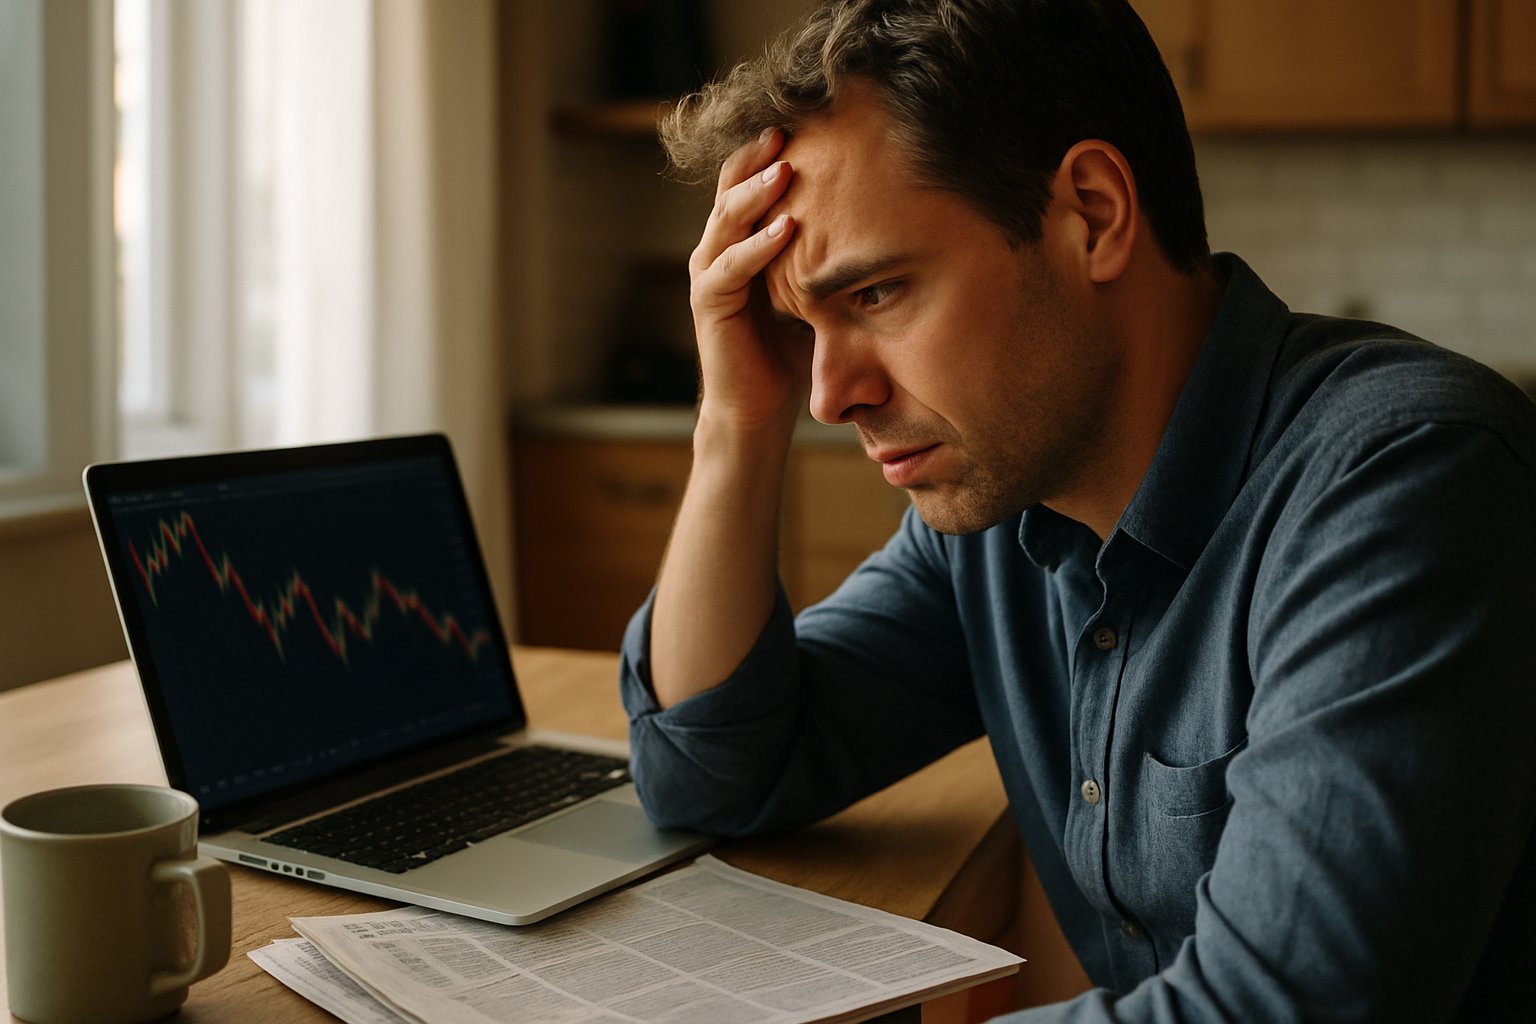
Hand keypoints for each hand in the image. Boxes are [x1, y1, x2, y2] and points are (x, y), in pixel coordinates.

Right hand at [688, 129, 805, 433]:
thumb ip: (826, 253)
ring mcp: (709, 274)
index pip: (751, 182)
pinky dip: (757, 245)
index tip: (810, 124)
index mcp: (742, 240)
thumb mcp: (814, 289)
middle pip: (732, 186)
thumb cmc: (791, 350)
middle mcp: (718, 249)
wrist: (758, 408)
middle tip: (791, 126)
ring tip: (786, 166)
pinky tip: (786, 227)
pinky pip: (730, 265)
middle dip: (760, 155)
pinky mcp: (708, 304)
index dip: (772, 152)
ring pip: (726, 218)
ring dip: (756, 191)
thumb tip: (882, 217)